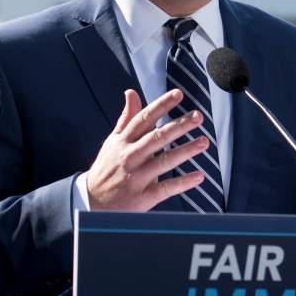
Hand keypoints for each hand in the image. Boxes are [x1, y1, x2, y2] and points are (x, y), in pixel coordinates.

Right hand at [86, 89, 208, 211]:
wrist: (92, 203)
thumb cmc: (107, 168)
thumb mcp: (113, 141)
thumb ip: (126, 118)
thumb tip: (131, 92)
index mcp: (124, 141)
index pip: (144, 119)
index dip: (161, 105)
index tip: (178, 94)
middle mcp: (130, 156)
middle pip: (156, 138)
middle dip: (178, 126)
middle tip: (198, 116)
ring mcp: (136, 177)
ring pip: (163, 161)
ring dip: (185, 151)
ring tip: (203, 142)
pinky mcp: (142, 197)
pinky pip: (165, 188)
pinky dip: (182, 183)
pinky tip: (198, 176)